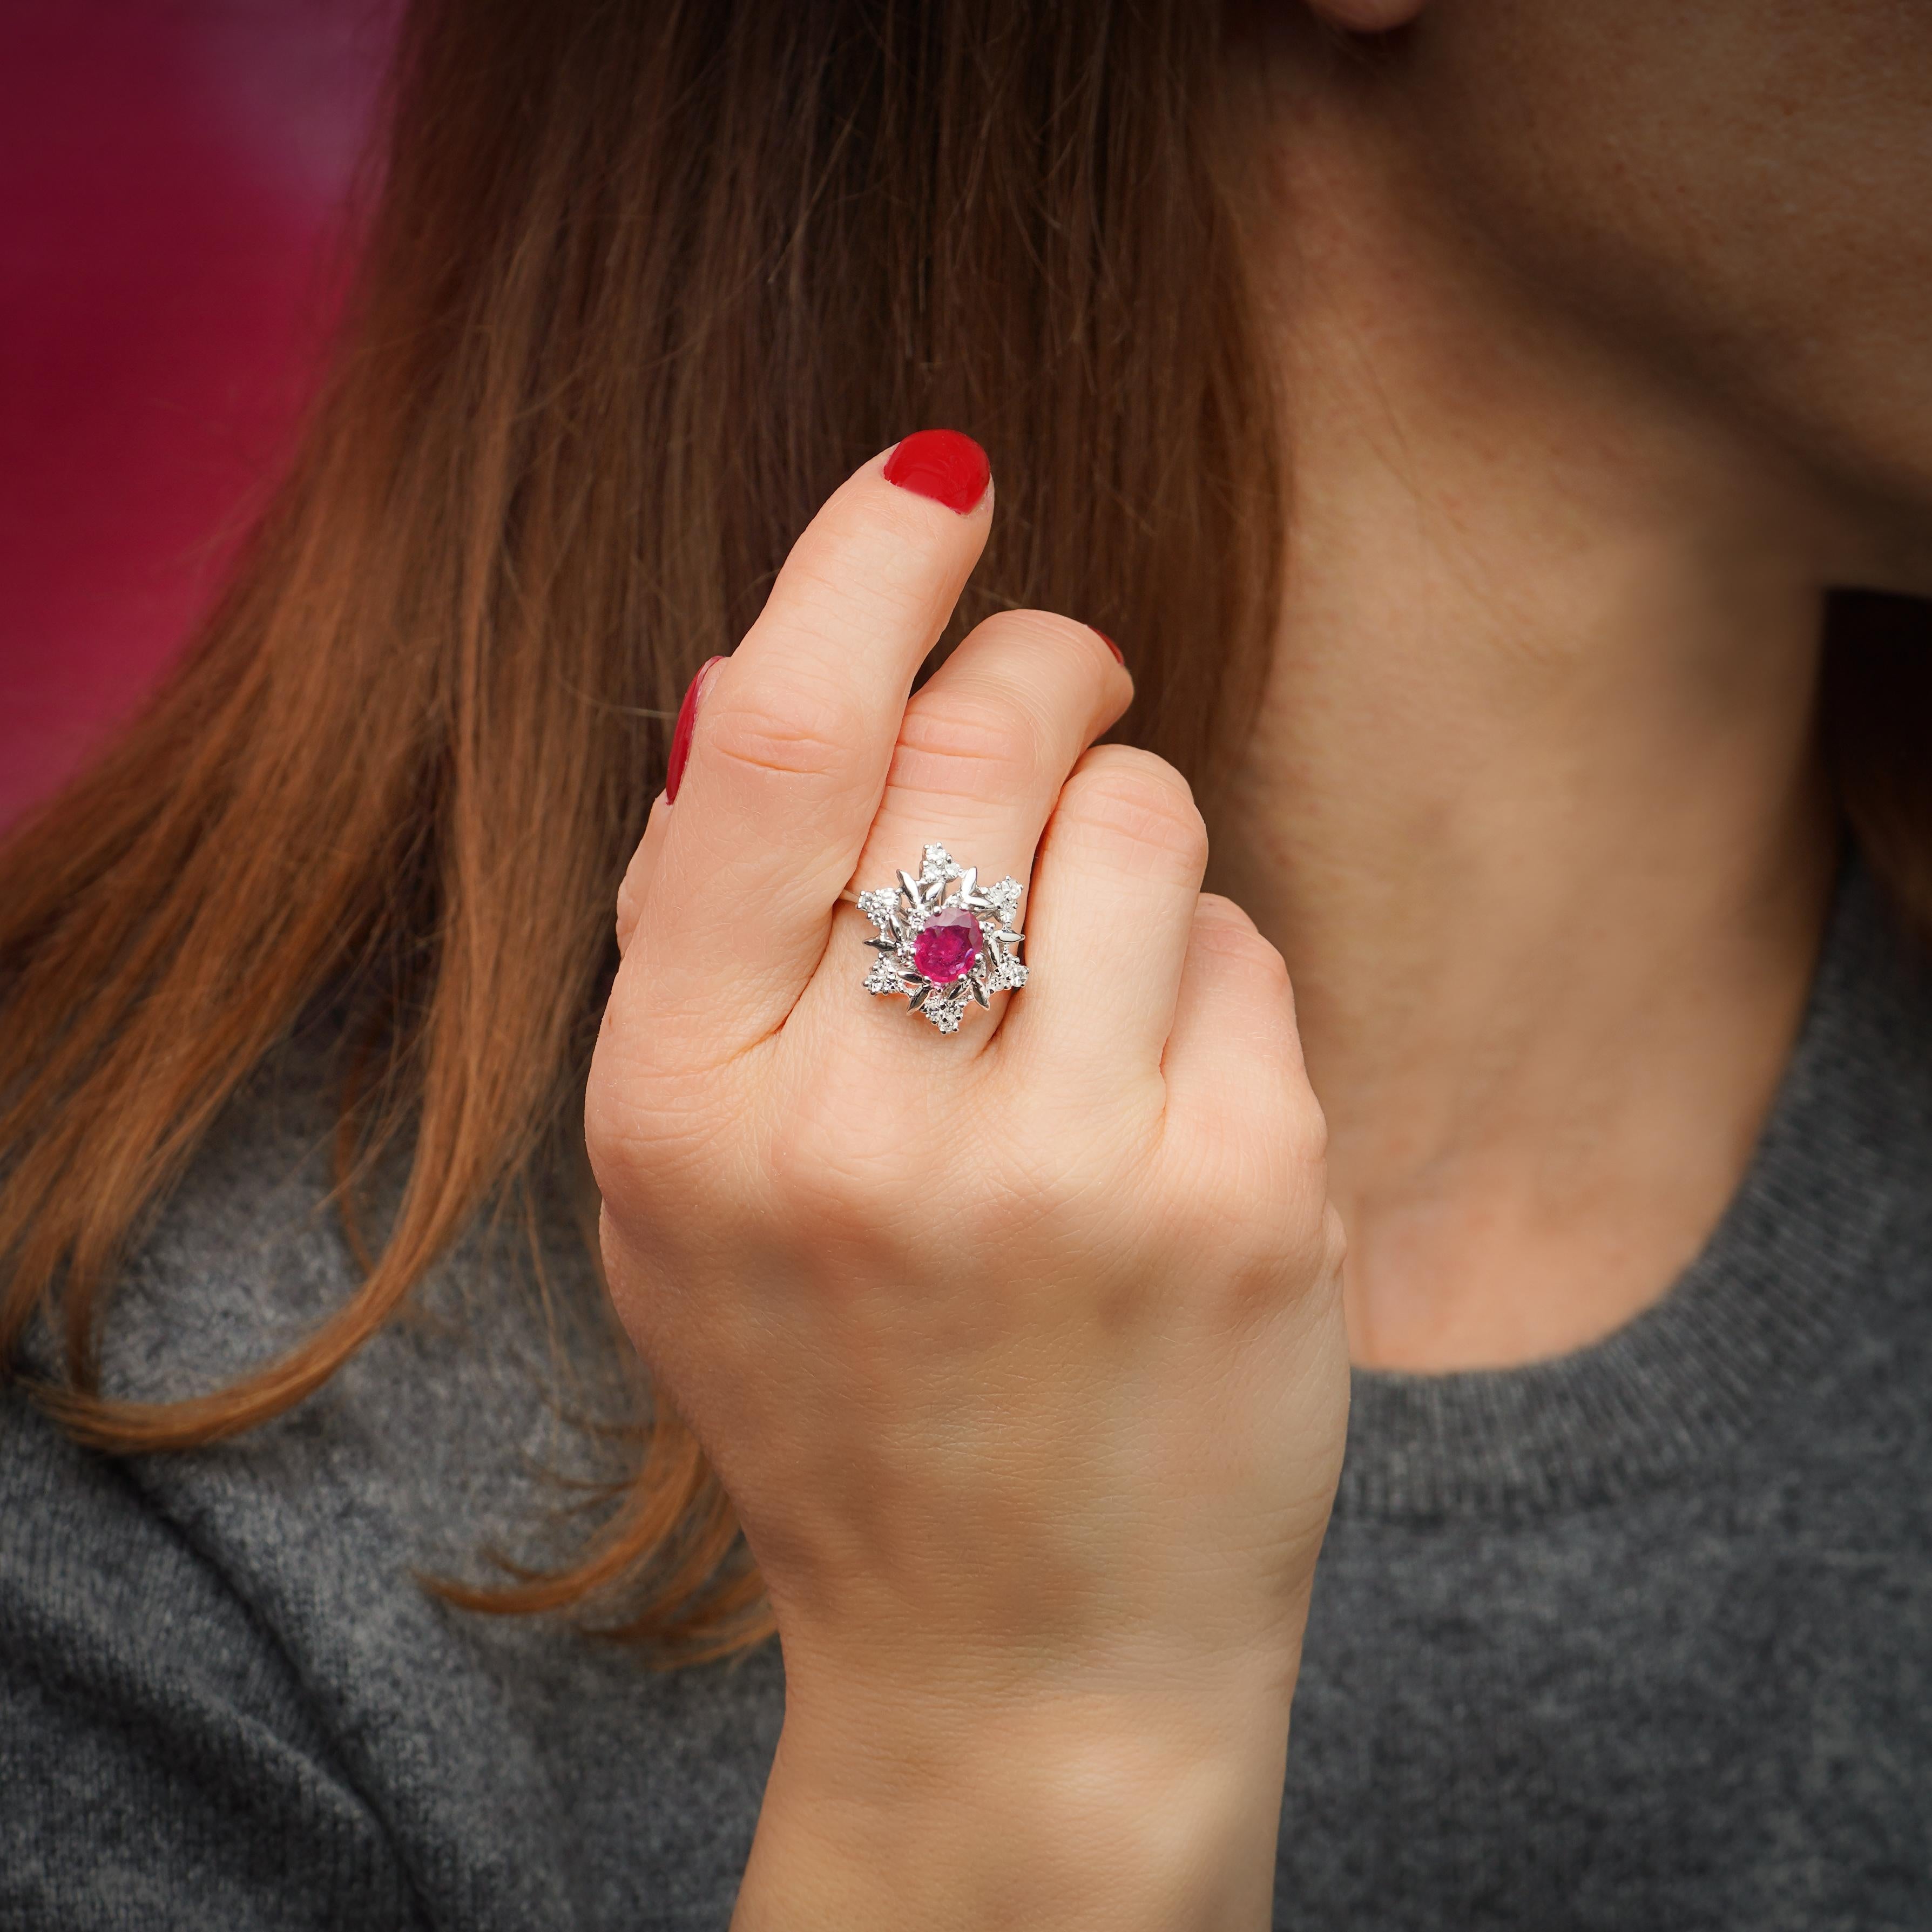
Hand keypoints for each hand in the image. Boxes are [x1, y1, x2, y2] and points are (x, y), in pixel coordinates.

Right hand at [586, 436, 1349, 1929]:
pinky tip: (1175, 1095)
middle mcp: (858, 1130)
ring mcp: (1065, 1173)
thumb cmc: (841, 1389)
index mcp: (684, 1103)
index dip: (862, 564)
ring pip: (1143, 812)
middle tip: (1059, 688)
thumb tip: (761, 675)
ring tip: (1098, 965)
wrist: (1015, 1655)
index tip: (938, 471)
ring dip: (1130, 830)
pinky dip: (1217, 976)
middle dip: (1036, 666)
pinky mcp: (1240, 1204)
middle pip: (975, 740)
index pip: (774, 745)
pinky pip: (1250, 947)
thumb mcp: (681, 1193)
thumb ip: (700, 940)